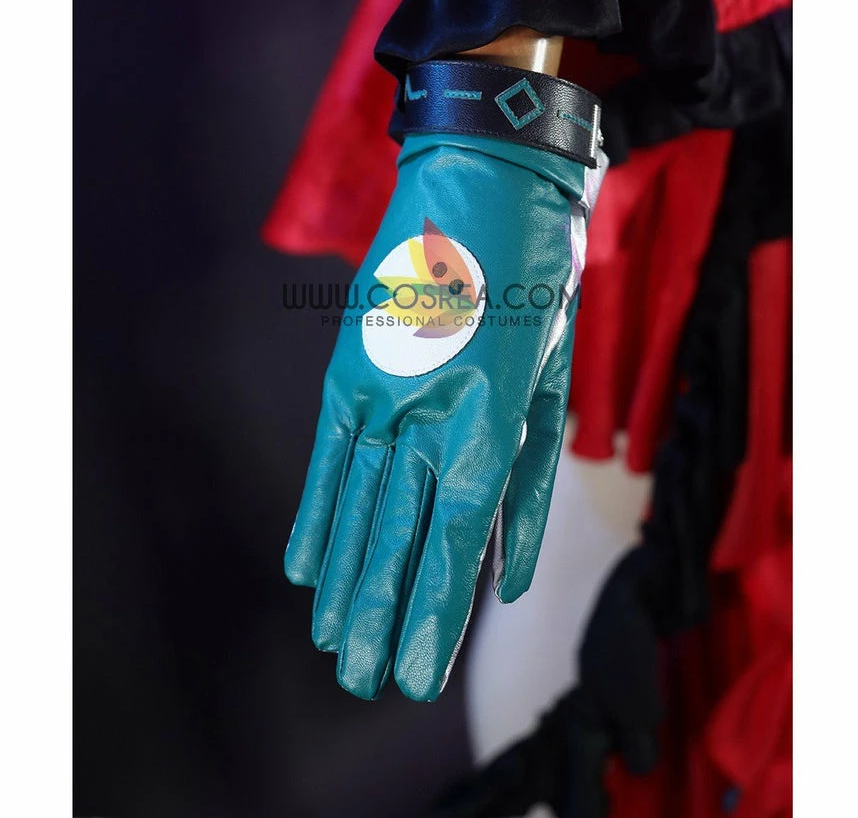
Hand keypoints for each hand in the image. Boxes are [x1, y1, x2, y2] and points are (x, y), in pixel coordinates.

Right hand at [284, 131, 603, 699]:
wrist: (478, 178)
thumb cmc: (535, 279)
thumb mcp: (552, 375)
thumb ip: (530, 478)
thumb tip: (508, 569)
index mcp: (489, 417)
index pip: (454, 540)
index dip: (432, 614)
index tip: (414, 674)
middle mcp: (423, 414)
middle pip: (395, 536)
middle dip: (380, 615)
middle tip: (363, 682)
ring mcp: (376, 390)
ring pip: (353, 505)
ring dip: (342, 578)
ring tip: (331, 640)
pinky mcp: (348, 368)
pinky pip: (327, 457)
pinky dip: (317, 512)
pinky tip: (304, 564)